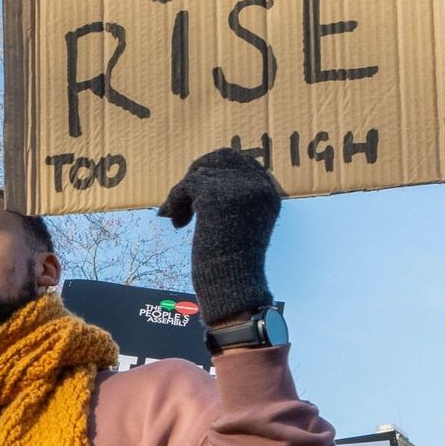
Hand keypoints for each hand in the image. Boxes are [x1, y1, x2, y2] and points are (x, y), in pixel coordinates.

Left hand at [158, 148, 282, 325]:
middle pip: (221, 157)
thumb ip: (235, 201)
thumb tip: (206, 176)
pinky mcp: (215, 196)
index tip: (200, 186)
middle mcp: (258, 186)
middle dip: (199, 172)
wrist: (234, 288)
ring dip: (183, 194)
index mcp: (269, 193)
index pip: (242, 161)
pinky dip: (174, 203)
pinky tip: (177, 223)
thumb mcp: (244, 225)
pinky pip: (185, 187)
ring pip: (198, 174)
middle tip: (186, 194)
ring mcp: (238, 189)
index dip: (218, 168)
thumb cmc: (235, 265)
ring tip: (179, 217)